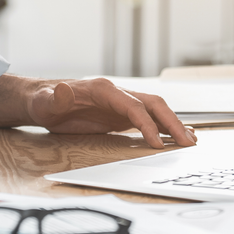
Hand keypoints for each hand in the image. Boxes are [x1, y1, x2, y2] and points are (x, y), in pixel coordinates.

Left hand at [25, 78, 196, 148]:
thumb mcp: (45, 101)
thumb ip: (55, 98)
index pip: (133, 106)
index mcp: (104, 89)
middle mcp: (117, 94)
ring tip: (191, 141)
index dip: (147, 124)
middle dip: (172, 122)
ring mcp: (121, 104)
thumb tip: (62, 90)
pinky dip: (163, 127)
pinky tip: (175, 137)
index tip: (158, 143)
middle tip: (187, 143)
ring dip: (173, 124)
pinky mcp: (120, 116)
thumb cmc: (44, 101)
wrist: (43, 101)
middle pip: (152, 104)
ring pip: (154, 110)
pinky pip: (147, 119)